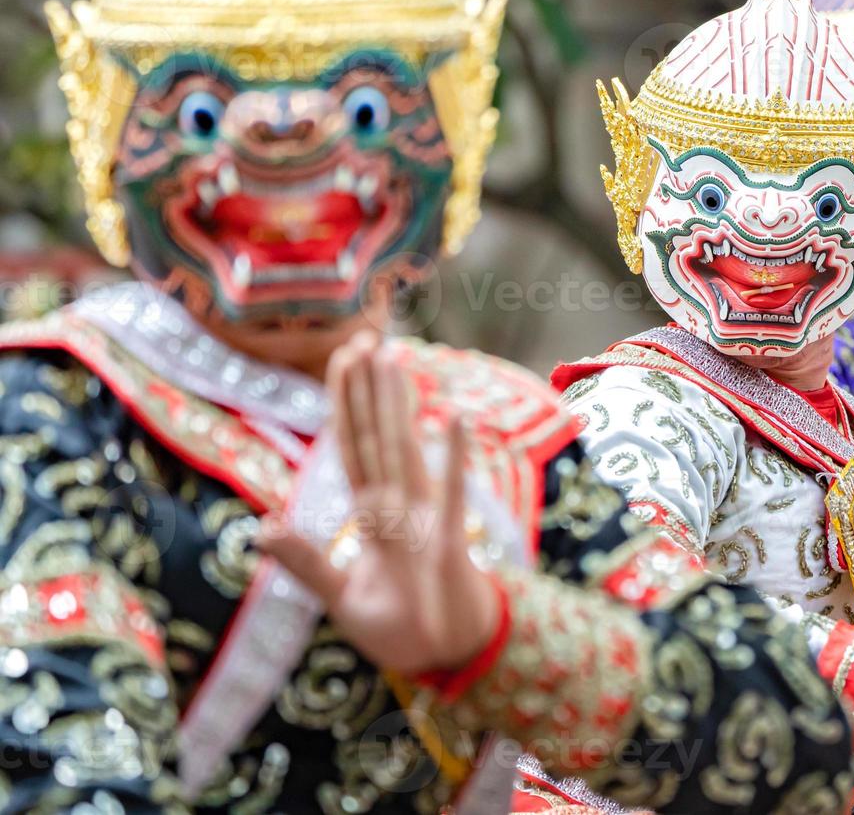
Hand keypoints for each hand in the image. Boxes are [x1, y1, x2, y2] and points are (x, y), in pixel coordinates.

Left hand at [256, 331, 497, 674]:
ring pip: (404, 449)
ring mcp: (424, 517)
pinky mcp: (447, 540)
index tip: (342, 359)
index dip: (343, 405)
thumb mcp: (340, 598)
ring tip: (394, 359)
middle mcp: (397, 505)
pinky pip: (449, 492)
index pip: (350, 448)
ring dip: (398, 406)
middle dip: (368, 389)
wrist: (446, 656)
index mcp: (371, 515)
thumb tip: (258, 528)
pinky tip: (455, 417)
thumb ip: (305, 561)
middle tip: (364, 336)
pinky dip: (453, 455)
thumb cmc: (400, 628)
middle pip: (375, 436)